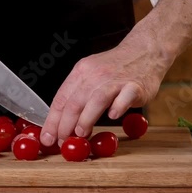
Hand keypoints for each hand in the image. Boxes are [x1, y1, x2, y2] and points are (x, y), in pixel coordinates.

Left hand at [40, 0, 191, 146]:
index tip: (47, 138)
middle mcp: (95, 74)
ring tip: (80, 134)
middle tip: (63, 141)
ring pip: (96, 100)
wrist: (144, 51)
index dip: (52, 121)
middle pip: (75, 101)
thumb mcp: (90, 75)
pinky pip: (125, 97)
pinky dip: (118, 107)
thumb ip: (78, 97)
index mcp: (81, 72)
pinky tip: (113, 116)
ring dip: (86, 119)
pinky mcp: (135, 85)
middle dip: (65, 125)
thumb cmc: (114, 68)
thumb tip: (62, 125)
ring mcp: (116, 79)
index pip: (61, 98)